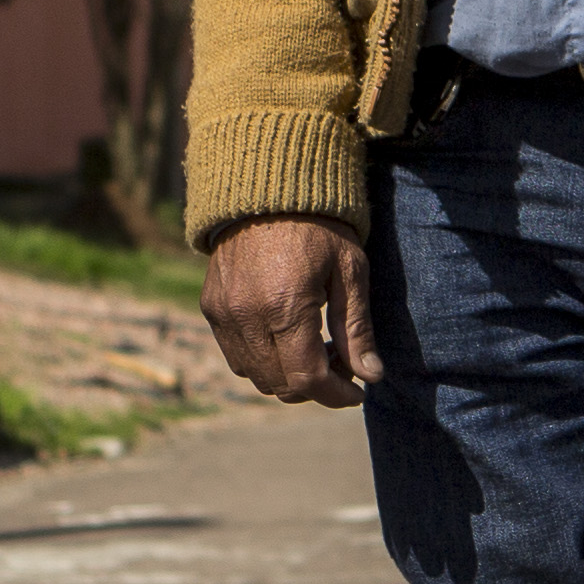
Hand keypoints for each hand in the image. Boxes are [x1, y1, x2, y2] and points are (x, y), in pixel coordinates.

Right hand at [202, 218, 383, 406]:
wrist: (267, 188)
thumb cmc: (318, 226)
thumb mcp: (349, 271)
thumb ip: (357, 328)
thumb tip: (372, 375)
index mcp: (286, 306)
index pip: (308, 379)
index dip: (336, 395)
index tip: (358, 391)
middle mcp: (247, 316)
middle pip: (280, 385)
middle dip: (316, 387)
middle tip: (342, 363)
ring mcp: (224, 314)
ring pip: (256, 377)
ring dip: (288, 378)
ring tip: (316, 349)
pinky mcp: (212, 308)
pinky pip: (236, 357)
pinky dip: (263, 362)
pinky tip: (286, 338)